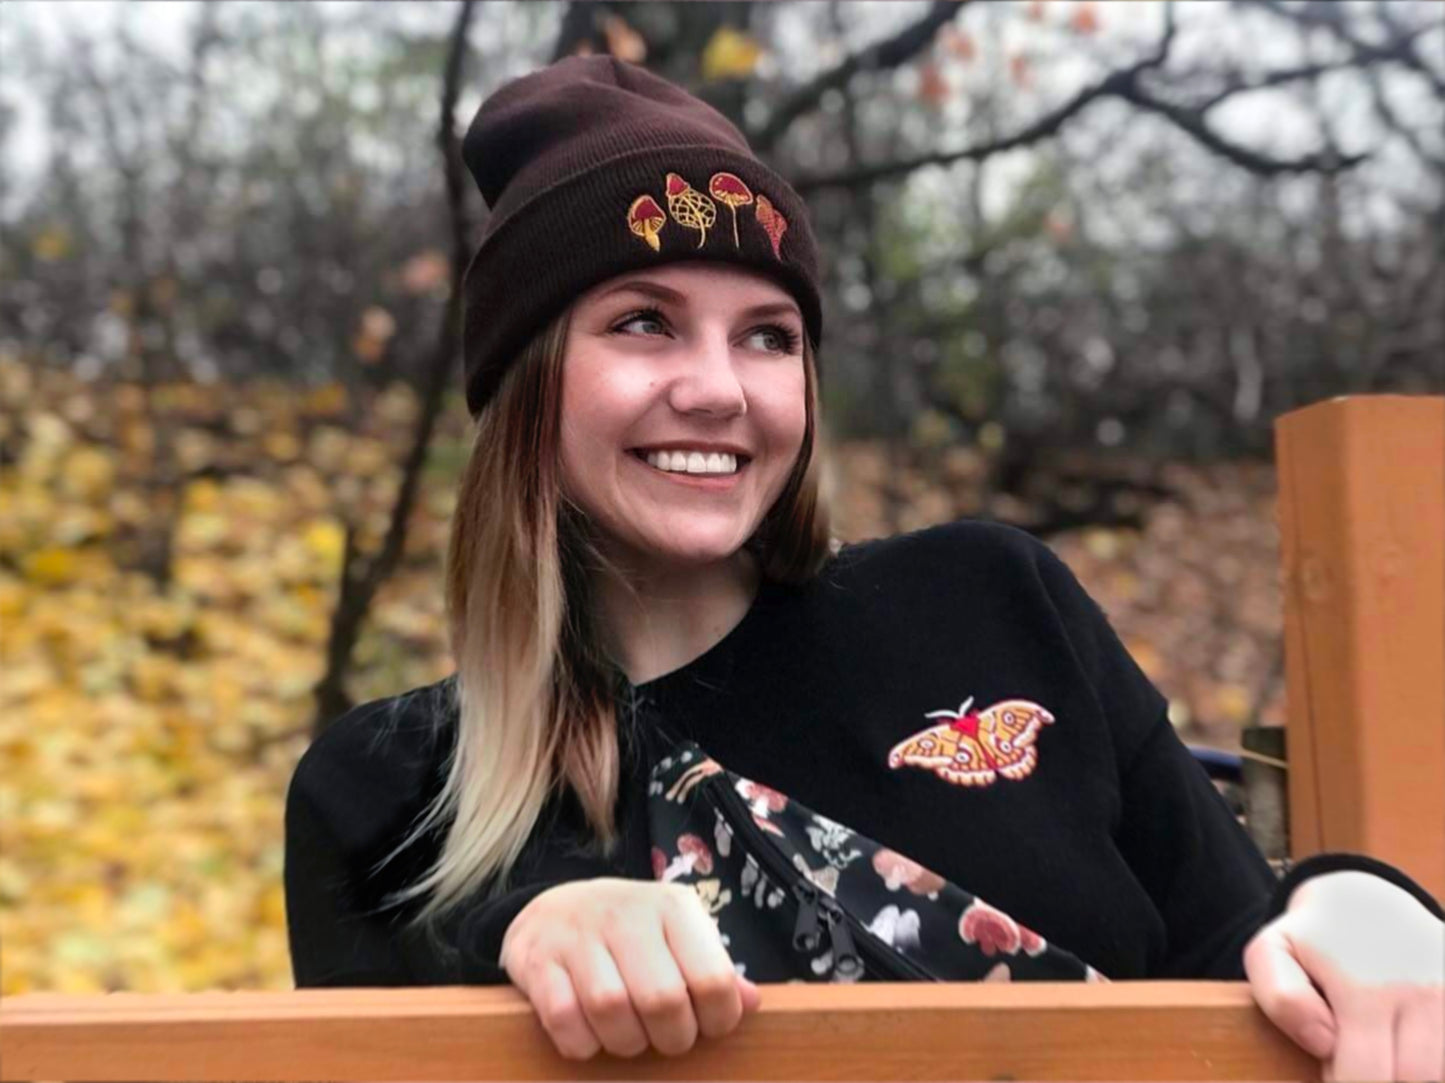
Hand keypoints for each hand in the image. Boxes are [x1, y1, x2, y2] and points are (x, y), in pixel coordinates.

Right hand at [499, 877, 760, 1060]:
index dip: (718, 1020)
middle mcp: (626, 913)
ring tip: (632, 1036)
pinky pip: (564, 1019)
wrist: (556, 910)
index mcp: (672, 907)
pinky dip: (582, 1042)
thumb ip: (714, 970)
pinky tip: (592, 1034)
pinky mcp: (538, 959)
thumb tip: (751, 1002)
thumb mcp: (681, 937)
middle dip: (672, 1038)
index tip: (708, 1026)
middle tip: (669, 1037)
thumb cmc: (634, 934)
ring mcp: (577, 934)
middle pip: (663, 1000)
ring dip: (626, 1041)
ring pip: (611, 1010)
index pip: (713, 978)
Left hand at [1244, 871, 1444, 1081]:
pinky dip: (1434, 1062)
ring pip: (1440, 1073)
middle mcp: (1423, 995)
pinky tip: (1409, 1045)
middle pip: (1412, 1081)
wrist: (1366, 901)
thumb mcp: (1271, 953)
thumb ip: (1282, 1000)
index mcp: (1366, 990)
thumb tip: (1325, 1042)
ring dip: (1413, 1074)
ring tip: (1383, 1052)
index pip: (1365, 1078)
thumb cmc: (1312, 939)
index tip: (1332, 1068)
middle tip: (1357, 1062)